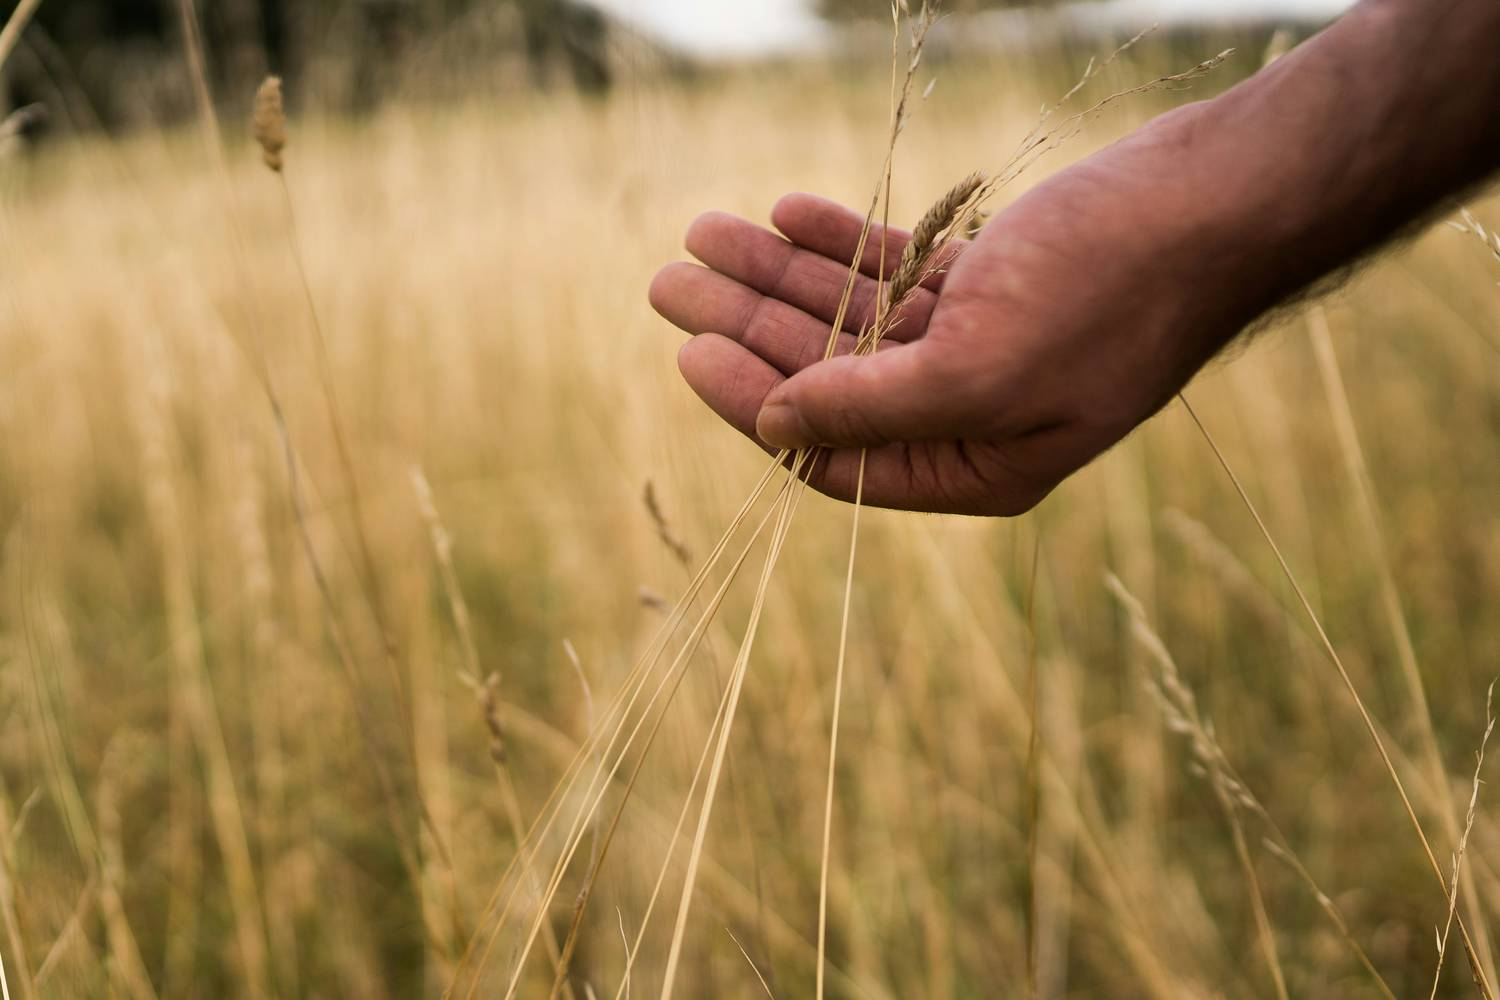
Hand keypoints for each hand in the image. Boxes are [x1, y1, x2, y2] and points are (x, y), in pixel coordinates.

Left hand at [650, 107, 1232, 515]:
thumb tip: (771, 429)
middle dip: (747, 329)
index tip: (691, 353)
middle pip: (828, 377)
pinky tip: (783, 212)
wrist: (1215, 199)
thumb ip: (871, 408)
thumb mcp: (981, 366)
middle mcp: (970, 414)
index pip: (834, 454)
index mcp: (974, 465)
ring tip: (701, 233)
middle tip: (668, 284)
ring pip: (852, 314)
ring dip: (777, 274)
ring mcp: (982, 344)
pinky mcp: (994, 281)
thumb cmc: (1110, 290)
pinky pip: (895, 268)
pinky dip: (840, 241)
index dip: (754, 407)